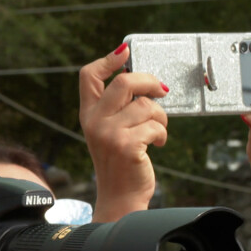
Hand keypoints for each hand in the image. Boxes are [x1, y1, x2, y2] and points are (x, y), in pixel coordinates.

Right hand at [79, 43, 168, 221]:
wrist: (120, 198)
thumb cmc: (121, 163)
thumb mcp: (109, 133)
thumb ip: (117, 109)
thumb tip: (144, 82)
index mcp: (88, 115)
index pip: (88, 76)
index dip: (107, 59)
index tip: (125, 52)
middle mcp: (95, 122)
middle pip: (124, 82)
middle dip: (149, 82)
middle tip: (162, 90)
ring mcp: (109, 134)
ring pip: (146, 106)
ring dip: (160, 117)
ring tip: (158, 131)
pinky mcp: (127, 146)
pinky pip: (155, 126)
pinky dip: (162, 134)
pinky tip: (156, 144)